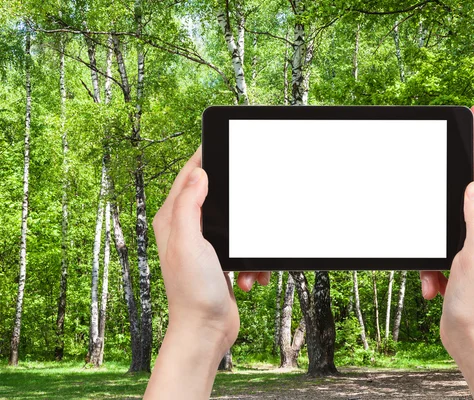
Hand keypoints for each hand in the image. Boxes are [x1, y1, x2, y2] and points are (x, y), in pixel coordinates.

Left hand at [145, 146, 269, 398]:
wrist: (206, 330)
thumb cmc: (193, 291)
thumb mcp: (188, 241)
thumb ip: (189, 205)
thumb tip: (199, 174)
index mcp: (173, 220)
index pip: (188, 176)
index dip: (203, 157)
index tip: (220, 142)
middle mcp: (186, 229)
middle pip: (214, 196)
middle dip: (236, 201)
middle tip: (250, 197)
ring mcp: (204, 245)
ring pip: (235, 223)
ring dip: (248, 242)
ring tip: (246, 263)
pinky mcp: (221, 260)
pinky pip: (243, 248)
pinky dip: (251, 262)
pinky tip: (248, 278)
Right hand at [419, 106, 473, 398]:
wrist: (472, 338)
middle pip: (466, 191)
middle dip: (450, 184)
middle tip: (443, 161)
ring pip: (444, 223)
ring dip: (432, 249)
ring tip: (436, 278)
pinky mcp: (458, 257)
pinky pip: (436, 249)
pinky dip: (429, 267)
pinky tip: (433, 286)